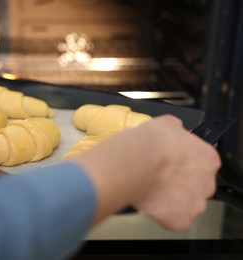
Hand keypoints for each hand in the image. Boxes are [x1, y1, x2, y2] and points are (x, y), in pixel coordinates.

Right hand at [70, 115, 220, 230]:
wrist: (135, 162)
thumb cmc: (149, 143)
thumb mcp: (165, 123)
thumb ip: (175, 131)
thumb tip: (172, 131)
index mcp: (207, 158)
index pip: (201, 164)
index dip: (182, 164)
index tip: (170, 164)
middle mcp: (207, 182)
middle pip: (195, 186)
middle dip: (178, 184)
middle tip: (158, 177)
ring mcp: (194, 203)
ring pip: (184, 204)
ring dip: (170, 200)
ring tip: (150, 189)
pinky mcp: (180, 219)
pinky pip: (171, 219)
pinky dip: (160, 214)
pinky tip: (148, 201)